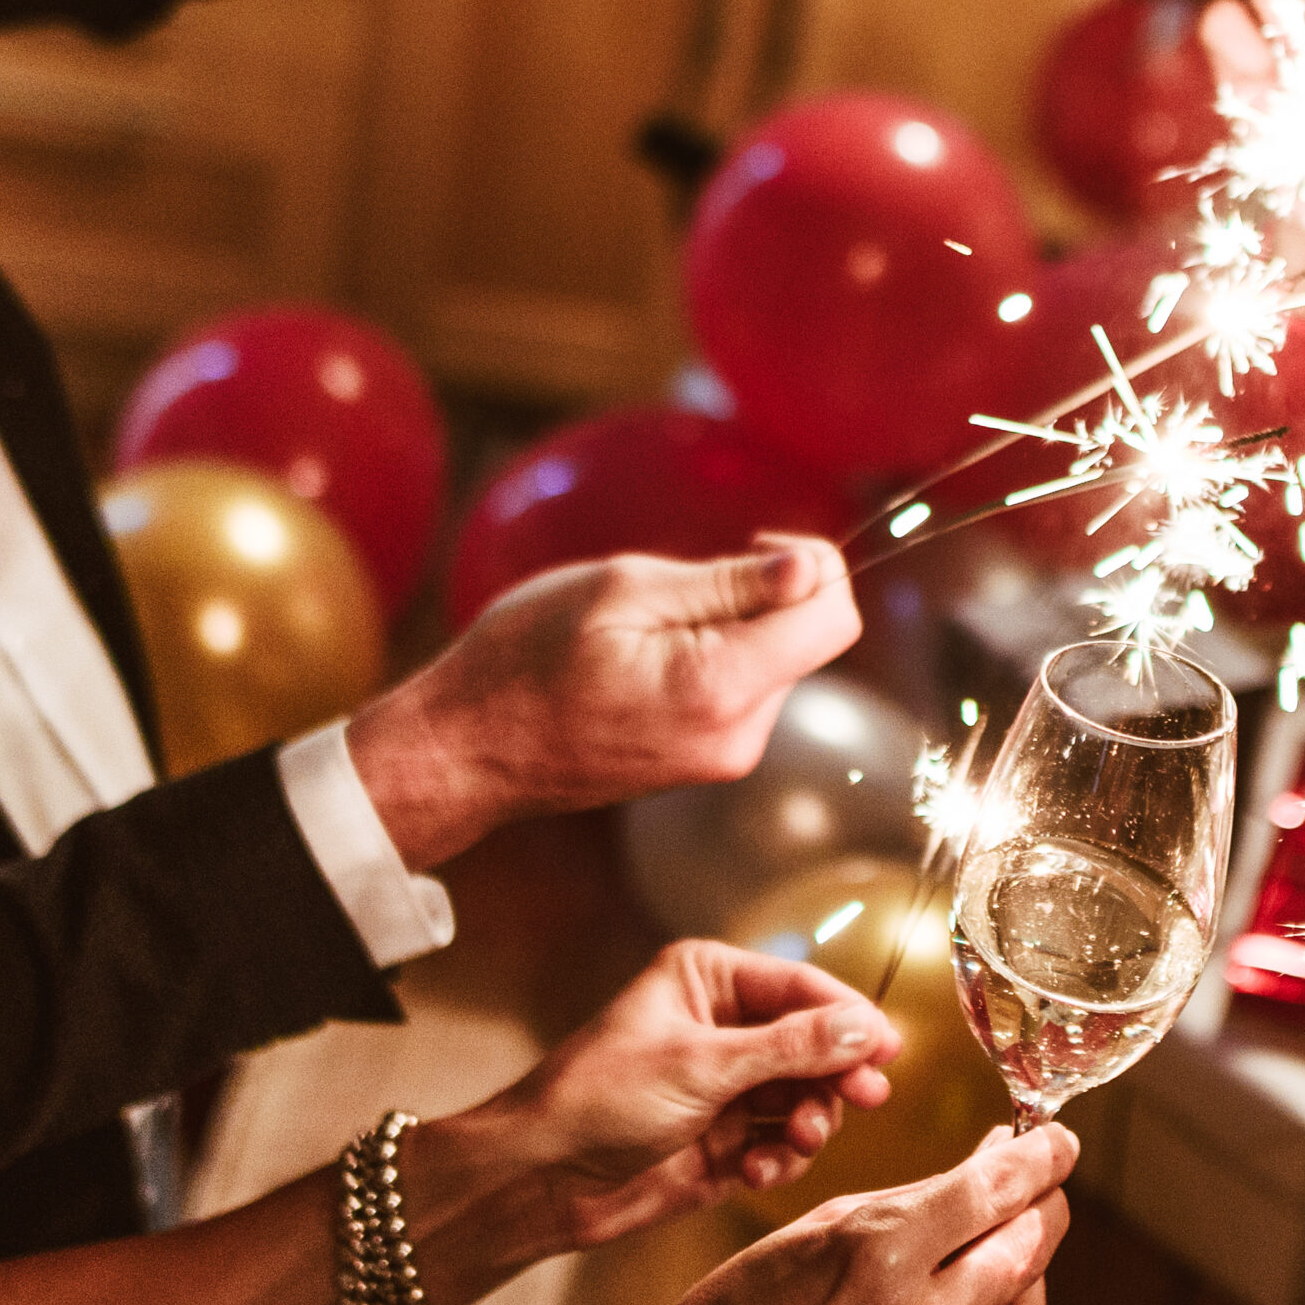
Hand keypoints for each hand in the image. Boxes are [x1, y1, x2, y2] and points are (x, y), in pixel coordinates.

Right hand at [350, 534, 860, 869]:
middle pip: (808, 638)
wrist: (470, 749)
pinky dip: (711, 658)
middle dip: (760, 594)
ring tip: (643, 628)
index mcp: (722, 687)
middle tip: (671, 587)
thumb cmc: (525, 659)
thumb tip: (812, 568)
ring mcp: (725, 757)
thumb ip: (728, 581)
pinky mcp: (706, 761)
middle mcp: (740, 735)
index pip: (834, 616)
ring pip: (774, 662)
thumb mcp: (622, 590)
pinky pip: (741, 691)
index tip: (752, 543)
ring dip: (730, 626)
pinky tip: (643, 659)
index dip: (812, 564)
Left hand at [405, 941, 903, 1273]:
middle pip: (814, 1045)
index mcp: (707, 980)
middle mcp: (721, 1027)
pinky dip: (780, 1158)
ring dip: (808, 1122)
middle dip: (833, 1076)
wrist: (539, 1179)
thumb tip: (867, 1027)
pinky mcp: (724, 1142)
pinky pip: (780, 1144)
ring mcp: (724, 1087)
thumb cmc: (600, 1098)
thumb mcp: (702, 1066)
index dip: (849, 1018)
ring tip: (795, 1143)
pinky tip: (755, 1171)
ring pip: (804, 1098)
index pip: (802, 987)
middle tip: (859, 1102)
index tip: (889, 1050)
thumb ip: (791, 1048)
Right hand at [593, 1125, 1076, 1304]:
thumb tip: (997, 1164)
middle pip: (1025, 1256)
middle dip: (1043, 1214)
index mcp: (876, 1257)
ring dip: (1024, 1282)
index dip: (1041, 1161)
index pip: (993, 1195)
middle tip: (1042, 1195)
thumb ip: (918, 1199)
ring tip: (1001, 1258)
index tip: (1060, 1144)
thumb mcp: (822, 1226)